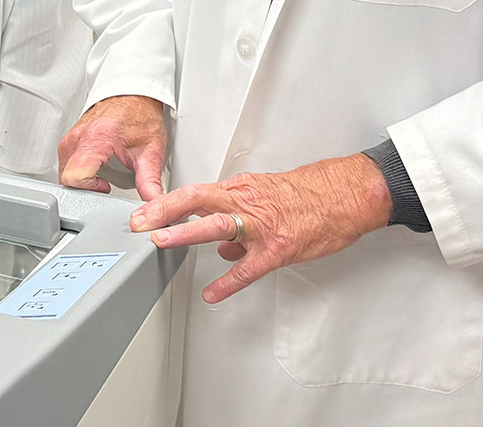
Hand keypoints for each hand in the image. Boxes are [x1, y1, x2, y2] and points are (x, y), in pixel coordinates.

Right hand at [58, 95, 168, 199]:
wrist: (134, 94)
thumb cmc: (140, 115)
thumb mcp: (150, 152)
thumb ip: (150, 182)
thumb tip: (153, 203)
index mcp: (97, 139)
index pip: (75, 177)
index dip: (90, 189)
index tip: (105, 186)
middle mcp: (79, 136)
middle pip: (66, 178)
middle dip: (84, 188)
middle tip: (104, 185)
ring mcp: (71, 136)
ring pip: (63, 171)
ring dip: (80, 180)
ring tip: (101, 177)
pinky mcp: (69, 137)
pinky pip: (64, 163)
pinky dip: (77, 171)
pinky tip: (94, 169)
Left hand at [130, 153, 391, 303]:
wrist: (343, 194)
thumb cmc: (306, 194)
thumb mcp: (265, 198)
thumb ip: (237, 218)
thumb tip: (219, 246)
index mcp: (241, 189)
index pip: (194, 192)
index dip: (165, 202)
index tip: (141, 211)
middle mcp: (246, 203)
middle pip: (197, 203)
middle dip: (164, 213)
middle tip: (138, 224)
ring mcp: (262, 226)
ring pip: (218, 227)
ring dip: (186, 233)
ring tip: (162, 243)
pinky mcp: (279, 248)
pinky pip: (249, 268)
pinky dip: (229, 282)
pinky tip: (212, 293)